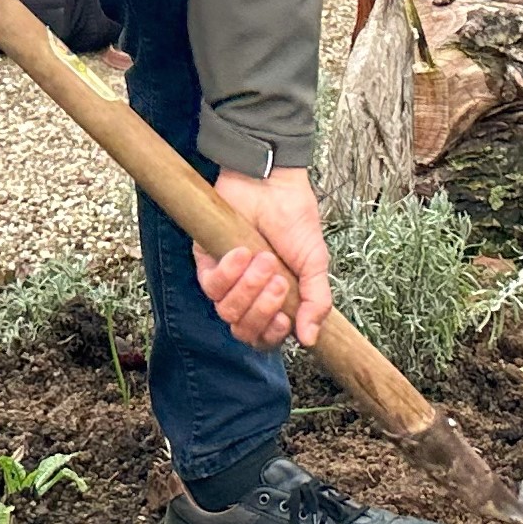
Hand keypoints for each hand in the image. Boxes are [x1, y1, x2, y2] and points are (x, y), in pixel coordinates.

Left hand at [202, 166, 333, 348]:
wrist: (272, 184)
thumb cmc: (295, 219)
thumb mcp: (315, 263)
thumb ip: (316, 302)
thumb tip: (310, 339)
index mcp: (275, 301)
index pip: (265, 338)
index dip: (271, 335)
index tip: (284, 318)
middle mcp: (249, 295)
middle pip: (244, 330)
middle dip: (262, 309)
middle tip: (278, 281)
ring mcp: (227, 281)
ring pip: (226, 311)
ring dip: (248, 288)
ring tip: (264, 259)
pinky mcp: (207, 263)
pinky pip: (211, 286)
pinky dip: (229, 272)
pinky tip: (243, 252)